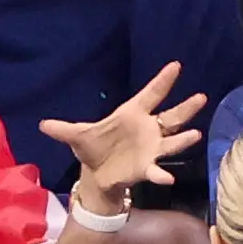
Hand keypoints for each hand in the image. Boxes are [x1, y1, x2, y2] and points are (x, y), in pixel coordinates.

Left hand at [39, 62, 205, 209]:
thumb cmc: (92, 147)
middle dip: (186, 108)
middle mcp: (147, 128)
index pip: (151, 94)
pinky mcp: (146, 167)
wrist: (97, 173)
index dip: (163, 81)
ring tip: (195, 134)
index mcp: (132, 114)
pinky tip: (168, 178)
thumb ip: (62, 129)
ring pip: (171, 141)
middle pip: (171, 116)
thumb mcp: (76, 136)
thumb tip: (41, 125)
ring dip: (183, 139)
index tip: (176, 65)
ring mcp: (150, 148)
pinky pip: (156, 170)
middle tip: (201, 97)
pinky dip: (161, 174)